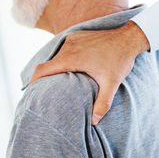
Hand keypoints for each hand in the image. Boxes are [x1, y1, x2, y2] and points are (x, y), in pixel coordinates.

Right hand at [29, 21, 149, 124]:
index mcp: (71, 58)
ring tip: (57, 81)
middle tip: (44, 90)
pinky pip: (65, 48)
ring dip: (55, 67)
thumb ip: (102, 103)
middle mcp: (68, 47)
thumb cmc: (120, 60)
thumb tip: (94, 122)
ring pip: (56, 55)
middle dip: (44, 77)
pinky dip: (63, 58)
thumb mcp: (112, 84)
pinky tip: (69, 68)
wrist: (129, 37)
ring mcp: (73, 39)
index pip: (43, 69)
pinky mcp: (78, 36)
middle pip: (48, 63)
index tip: (29, 90)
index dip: (33, 80)